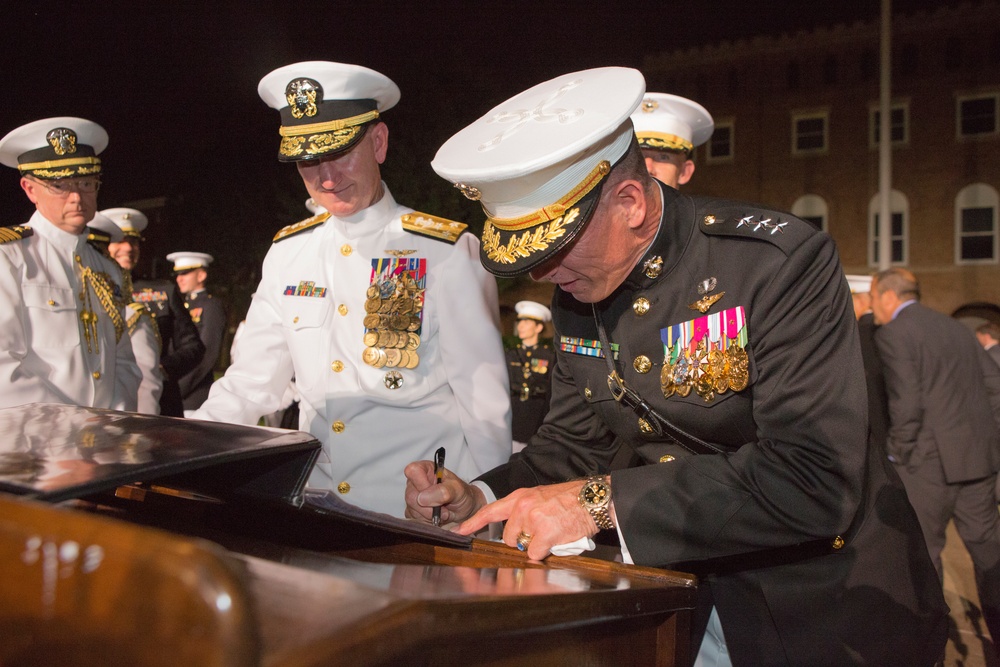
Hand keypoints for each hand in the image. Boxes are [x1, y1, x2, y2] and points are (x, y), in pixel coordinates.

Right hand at [404, 460, 485, 524]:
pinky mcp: (412, 511)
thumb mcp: (458, 490)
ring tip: (442, 511)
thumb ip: (443, 491)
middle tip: (444, 507)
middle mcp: (416, 482)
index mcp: (426, 469)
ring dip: (429, 515)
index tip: (434, 492)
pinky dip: (427, 521)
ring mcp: (413, 497)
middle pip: (411, 495)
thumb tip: (422, 498)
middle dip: (429, 506)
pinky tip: (436, 517)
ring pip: (412, 509)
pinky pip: (414, 519)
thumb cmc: (462, 494)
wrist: (464, 509)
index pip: (413, 471)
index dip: (422, 484)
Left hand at [457, 480, 598, 559]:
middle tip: (541, 532)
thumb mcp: (540, 497)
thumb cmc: (569, 500)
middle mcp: (522, 507)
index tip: (459, 531)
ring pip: (523, 547)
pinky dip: (546, 551)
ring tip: (551, 532)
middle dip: (522, 540)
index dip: (473, 523)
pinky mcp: (545, 533)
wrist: (591, 498)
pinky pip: (536, 554)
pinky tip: (557, 538)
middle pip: (509, 538)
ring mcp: (532, 519)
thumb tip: (515, 535)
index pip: (490, 511)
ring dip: (535, 546)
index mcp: (519, 497)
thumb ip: (523, 512)